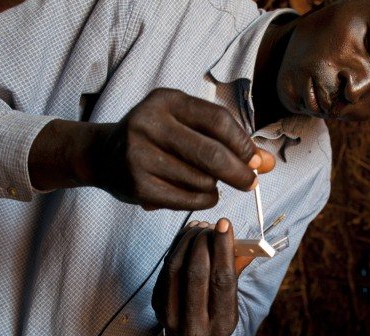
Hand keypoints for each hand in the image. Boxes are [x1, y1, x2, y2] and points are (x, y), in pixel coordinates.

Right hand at [91, 88, 274, 210]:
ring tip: (210, 183)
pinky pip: (188, 199)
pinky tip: (201, 194)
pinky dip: (203, 200)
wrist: (103, 155)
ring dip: (216, 187)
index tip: (257, 160)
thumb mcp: (186, 125)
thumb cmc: (156, 137)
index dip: (244, 144)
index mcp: (166, 100)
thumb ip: (227, 140)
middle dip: (240, 172)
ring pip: (202, 180)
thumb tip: (267, 163)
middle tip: (251, 183)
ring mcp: (140, 156)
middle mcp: (149, 123)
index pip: (218, 121)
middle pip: (212, 154)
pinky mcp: (138, 186)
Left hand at [153, 218, 245, 335]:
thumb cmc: (216, 312)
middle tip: (211, 226)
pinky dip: (176, 247)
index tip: (225, 225)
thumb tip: (244, 242)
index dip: (224, 249)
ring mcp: (171, 316)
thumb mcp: (231, 299)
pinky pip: (165, 268)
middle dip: (204, 242)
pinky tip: (187, 235)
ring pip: (176, 268)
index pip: (223, 281)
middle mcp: (194, 325)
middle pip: (197, 273)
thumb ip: (236, 271)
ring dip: (188, 241)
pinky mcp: (156, 304)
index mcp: (221, 324)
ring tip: (200, 227)